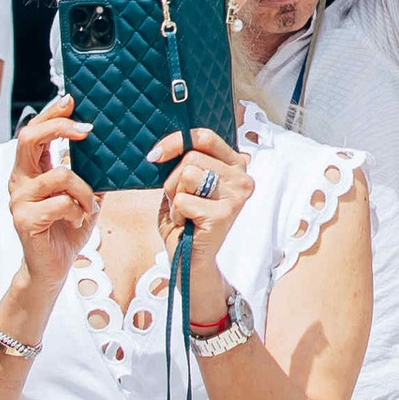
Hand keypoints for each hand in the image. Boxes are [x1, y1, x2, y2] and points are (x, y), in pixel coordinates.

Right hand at [7, 103, 95, 301]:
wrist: (53, 269)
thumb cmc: (67, 229)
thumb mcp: (83, 195)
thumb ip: (89, 172)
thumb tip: (113, 145)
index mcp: (30, 170)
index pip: (33, 131)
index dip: (50, 113)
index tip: (71, 99)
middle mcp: (19, 180)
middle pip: (29, 138)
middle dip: (59, 127)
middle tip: (87, 130)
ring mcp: (18, 200)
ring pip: (59, 175)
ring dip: (84, 190)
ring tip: (89, 206)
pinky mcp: (24, 220)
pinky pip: (61, 202)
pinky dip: (78, 210)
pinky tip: (78, 221)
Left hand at [153, 127, 254, 320]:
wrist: (191, 262)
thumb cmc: (187, 221)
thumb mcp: (185, 185)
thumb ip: (184, 163)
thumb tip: (162, 149)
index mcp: (235, 165)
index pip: (205, 137)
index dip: (176, 142)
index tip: (156, 155)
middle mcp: (242, 178)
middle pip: (191, 158)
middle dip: (174, 181)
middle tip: (181, 201)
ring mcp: (236, 196)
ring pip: (187, 175)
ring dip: (175, 197)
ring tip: (186, 212)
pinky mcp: (224, 214)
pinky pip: (184, 199)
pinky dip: (177, 214)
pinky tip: (188, 225)